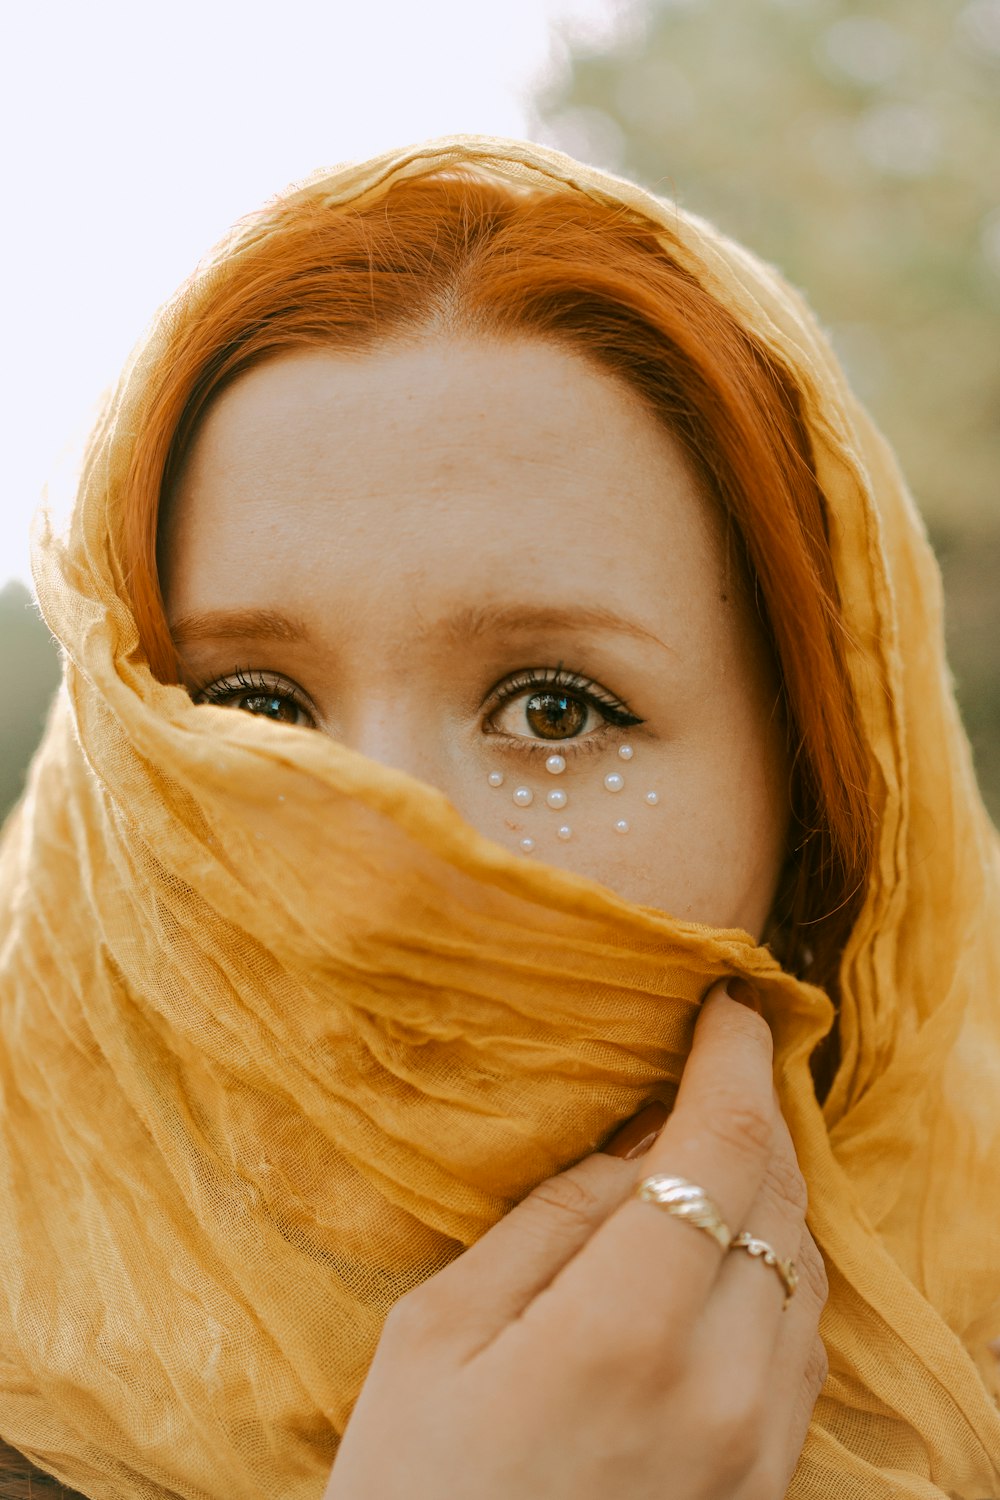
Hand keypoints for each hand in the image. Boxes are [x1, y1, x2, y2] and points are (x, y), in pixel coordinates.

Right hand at [325, 981, 827, 1499]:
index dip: (733, 1060)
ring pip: (808, 1269)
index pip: (721, 1147)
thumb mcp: (438, 1334)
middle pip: (782, 1198)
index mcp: (625, 1332)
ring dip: (775, 1187)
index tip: (729, 1006)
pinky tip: (733, 1246)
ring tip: (718, 1143)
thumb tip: (635, 1141)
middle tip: (720, 1060)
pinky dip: (782, 1269)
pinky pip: (806, 1346)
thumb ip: (548, 1222)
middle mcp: (722, 1389)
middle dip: (757, 1112)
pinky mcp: (765, 1488)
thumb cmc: (409, 1489)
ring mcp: (757, 1448)